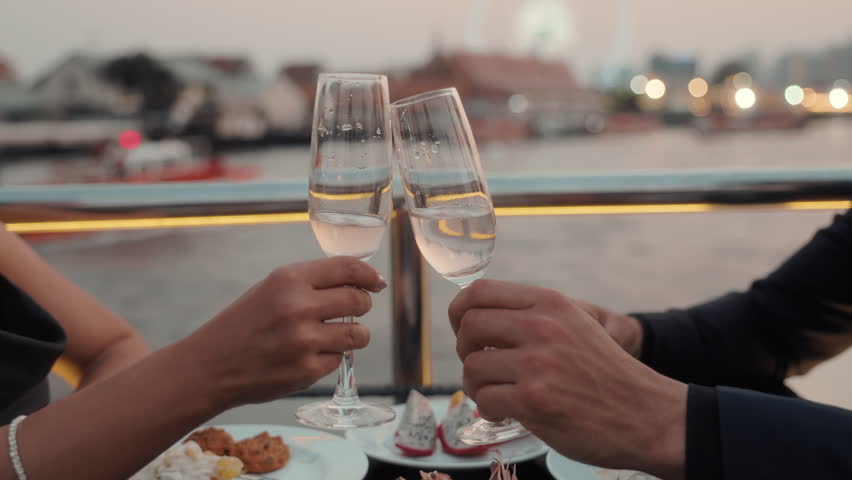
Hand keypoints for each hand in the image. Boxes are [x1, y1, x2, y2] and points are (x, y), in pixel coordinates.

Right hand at [181, 256, 386, 406]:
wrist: (211, 366)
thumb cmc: (244, 324)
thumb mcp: (271, 289)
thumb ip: (311, 283)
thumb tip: (357, 280)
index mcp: (288, 279)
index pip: (347, 268)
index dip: (369, 275)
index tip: (377, 282)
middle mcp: (298, 307)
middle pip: (358, 300)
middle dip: (363, 304)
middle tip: (356, 309)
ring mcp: (304, 341)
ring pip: (358, 334)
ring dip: (356, 335)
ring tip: (338, 335)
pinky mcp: (306, 370)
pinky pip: (338, 359)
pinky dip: (331, 357)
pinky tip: (309, 355)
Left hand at [448, 280, 685, 479]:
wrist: (647, 414)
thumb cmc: (604, 373)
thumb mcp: (573, 325)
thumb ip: (530, 316)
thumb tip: (473, 319)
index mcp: (549, 303)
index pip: (480, 292)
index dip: (460, 312)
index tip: (463, 330)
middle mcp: (541, 326)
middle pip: (469, 326)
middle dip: (465, 350)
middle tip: (483, 367)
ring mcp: (537, 363)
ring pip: (472, 367)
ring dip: (477, 386)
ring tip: (498, 394)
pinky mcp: (534, 399)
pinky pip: (484, 400)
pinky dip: (489, 410)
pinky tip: (507, 411)